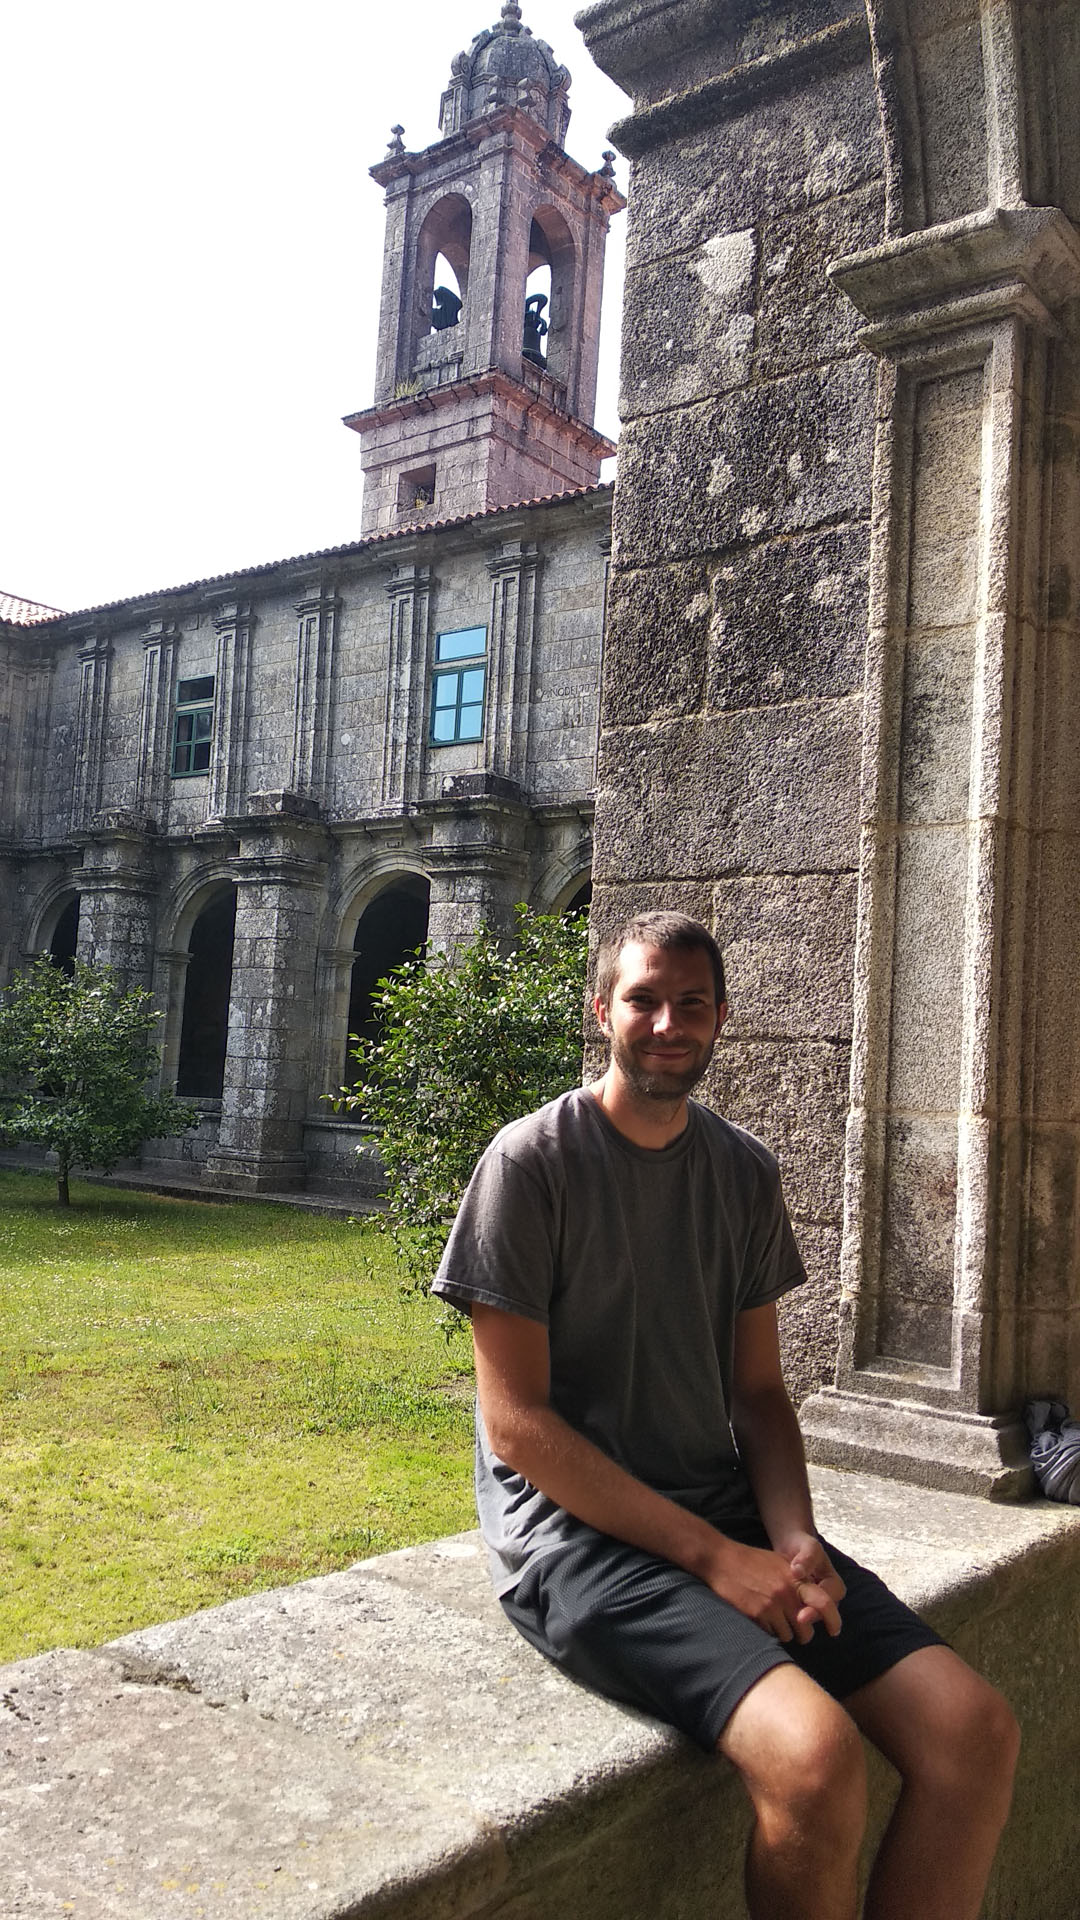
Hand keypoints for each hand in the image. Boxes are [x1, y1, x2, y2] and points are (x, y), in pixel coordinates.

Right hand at [701, 1537, 830, 1644]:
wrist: (721, 1559)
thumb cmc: (751, 1561)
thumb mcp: (780, 1564)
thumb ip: (797, 1581)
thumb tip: (815, 1601)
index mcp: (796, 1578)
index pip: (824, 1602)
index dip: (833, 1619)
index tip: (834, 1631)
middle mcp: (787, 1592)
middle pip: (806, 1630)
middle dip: (801, 1633)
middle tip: (794, 1628)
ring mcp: (772, 1604)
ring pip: (788, 1636)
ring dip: (783, 1632)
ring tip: (772, 1620)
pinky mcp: (757, 1614)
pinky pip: (770, 1635)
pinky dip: (768, 1631)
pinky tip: (760, 1619)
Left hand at [776, 1529, 844, 1641]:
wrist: (792, 1545)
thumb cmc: (803, 1545)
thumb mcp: (809, 1546)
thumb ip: (807, 1557)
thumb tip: (798, 1572)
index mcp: (834, 1584)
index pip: (829, 1601)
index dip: (817, 1609)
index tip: (802, 1616)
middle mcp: (827, 1597)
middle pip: (821, 1614)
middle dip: (809, 1618)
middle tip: (795, 1622)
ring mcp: (814, 1602)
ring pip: (810, 1617)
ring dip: (800, 1622)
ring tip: (785, 1624)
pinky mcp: (802, 1604)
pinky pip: (800, 1614)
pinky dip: (790, 1617)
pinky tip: (778, 1618)